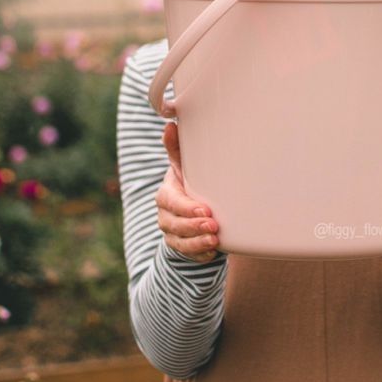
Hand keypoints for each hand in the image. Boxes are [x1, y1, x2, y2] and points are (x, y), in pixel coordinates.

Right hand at [155, 122, 220, 261]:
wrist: (191, 207)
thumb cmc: (190, 181)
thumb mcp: (184, 165)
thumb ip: (176, 148)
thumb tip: (170, 125)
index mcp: (167, 193)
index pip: (170, 202)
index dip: (186, 208)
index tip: (205, 209)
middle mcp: (166, 215)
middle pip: (174, 225)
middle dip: (193, 227)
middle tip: (213, 226)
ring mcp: (173, 234)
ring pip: (180, 243)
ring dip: (198, 243)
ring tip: (215, 240)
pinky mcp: (182, 248)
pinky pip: (189, 256)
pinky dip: (200, 255)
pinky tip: (213, 252)